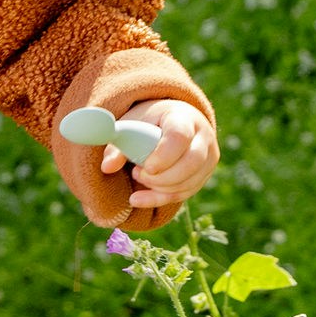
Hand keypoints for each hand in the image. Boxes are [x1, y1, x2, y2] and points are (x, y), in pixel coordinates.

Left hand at [111, 99, 216, 217]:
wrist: (169, 123)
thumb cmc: (148, 123)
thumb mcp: (131, 125)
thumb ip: (117, 145)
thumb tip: (107, 167)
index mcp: (184, 117)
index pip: (180, 136)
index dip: (163, 155)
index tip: (146, 167)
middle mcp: (203, 136)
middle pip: (192, 162)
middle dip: (162, 176)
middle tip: (137, 174)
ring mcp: (208, 157)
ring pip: (189, 182)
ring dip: (159, 187)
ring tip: (138, 175)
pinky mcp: (204, 174)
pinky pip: (185, 193)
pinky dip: (160, 199)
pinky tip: (139, 198)